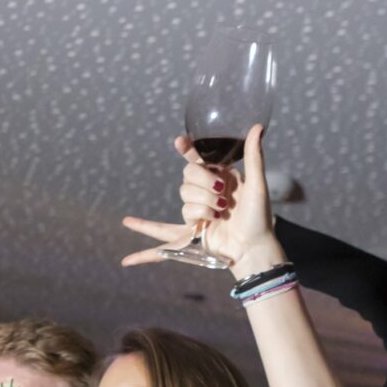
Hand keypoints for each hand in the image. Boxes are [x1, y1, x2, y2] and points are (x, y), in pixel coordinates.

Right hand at [120, 127, 285, 277]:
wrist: (254, 249)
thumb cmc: (260, 219)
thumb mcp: (257, 185)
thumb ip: (254, 157)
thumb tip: (257, 127)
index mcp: (220, 179)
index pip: (197, 160)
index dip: (186, 150)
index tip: (179, 142)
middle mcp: (206, 193)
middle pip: (188, 179)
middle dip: (203, 185)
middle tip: (222, 197)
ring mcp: (196, 213)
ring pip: (184, 200)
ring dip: (202, 207)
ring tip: (219, 216)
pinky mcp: (191, 233)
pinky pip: (163, 239)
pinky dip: (145, 254)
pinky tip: (127, 260)